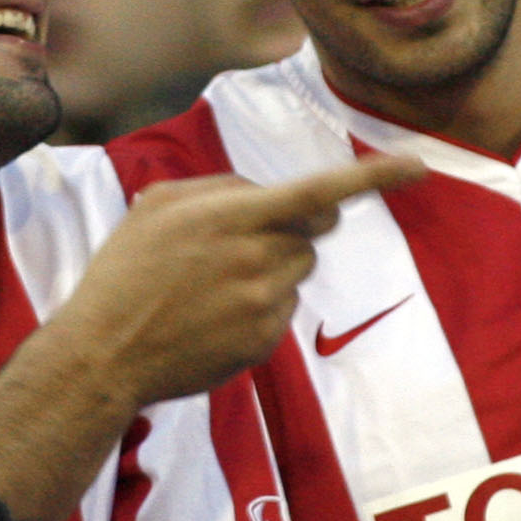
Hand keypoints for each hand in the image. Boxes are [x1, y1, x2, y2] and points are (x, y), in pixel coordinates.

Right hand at [65, 158, 423, 415]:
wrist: (103, 354)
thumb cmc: (124, 273)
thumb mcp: (158, 206)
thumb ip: (222, 190)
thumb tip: (266, 196)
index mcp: (235, 217)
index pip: (320, 190)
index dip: (373, 177)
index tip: (417, 166)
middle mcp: (258, 258)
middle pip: (311, 235)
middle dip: (288, 233)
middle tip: (236, 247)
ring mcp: (264, 304)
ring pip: (297, 273)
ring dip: (270, 271)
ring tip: (210, 287)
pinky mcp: (264, 341)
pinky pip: (281, 310)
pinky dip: (256, 308)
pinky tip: (210, 318)